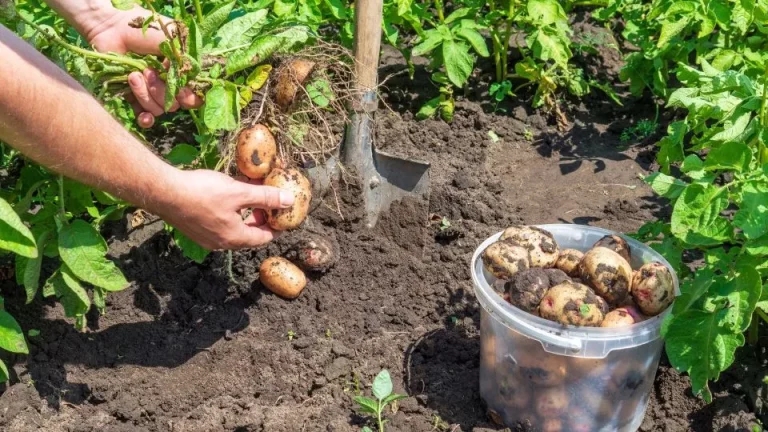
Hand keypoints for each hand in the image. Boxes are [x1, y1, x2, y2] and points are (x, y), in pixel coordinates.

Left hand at [84, 5, 201, 127]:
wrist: (113, 28)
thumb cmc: (145, 30)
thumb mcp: (172, 40)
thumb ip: (185, 62)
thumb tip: (188, 84)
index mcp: (182, 72)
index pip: (195, 96)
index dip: (190, 98)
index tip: (181, 90)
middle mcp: (169, 85)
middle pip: (175, 105)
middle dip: (161, 91)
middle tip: (148, 72)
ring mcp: (152, 92)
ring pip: (158, 110)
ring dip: (145, 95)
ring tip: (133, 75)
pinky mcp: (134, 97)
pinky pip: (145, 117)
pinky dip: (145, 119)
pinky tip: (143, 116)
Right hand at [157, 170, 294, 249]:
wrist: (164, 192)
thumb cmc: (203, 192)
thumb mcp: (239, 192)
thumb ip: (265, 197)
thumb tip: (288, 201)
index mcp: (235, 238)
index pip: (263, 238)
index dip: (276, 226)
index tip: (282, 215)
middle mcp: (221, 243)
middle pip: (248, 235)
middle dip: (259, 219)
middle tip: (266, 203)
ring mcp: (206, 238)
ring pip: (233, 229)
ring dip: (243, 215)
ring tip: (248, 196)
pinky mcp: (194, 229)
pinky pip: (219, 224)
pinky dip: (228, 214)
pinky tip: (226, 197)